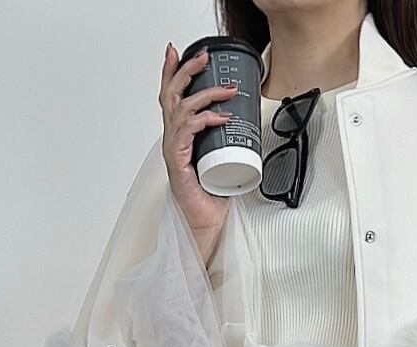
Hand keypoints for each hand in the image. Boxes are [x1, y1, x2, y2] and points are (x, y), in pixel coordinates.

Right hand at [159, 42, 238, 260]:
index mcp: (179, 136)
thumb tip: (246, 127)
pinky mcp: (177, 163)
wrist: (206, 224)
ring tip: (226, 89)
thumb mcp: (222, 160)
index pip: (171, 98)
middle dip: (186, 71)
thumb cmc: (210, 197)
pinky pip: (187, 132)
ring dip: (205, 94)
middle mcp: (172, 140)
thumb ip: (226, 143)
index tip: (179, 52)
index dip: (173, 73)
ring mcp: (173, 150)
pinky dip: (205, 121)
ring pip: (181, 109)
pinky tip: (221, 117)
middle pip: (171, 95)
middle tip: (202, 57)